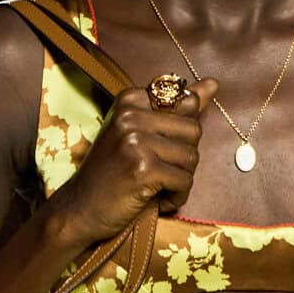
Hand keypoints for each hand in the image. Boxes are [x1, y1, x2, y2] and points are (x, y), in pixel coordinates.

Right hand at [50, 78, 218, 244]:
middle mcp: (132, 114)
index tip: (161, 151)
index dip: (181, 135)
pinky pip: (184, 181)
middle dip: (185, 159)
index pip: (185, 102)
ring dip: (182, 181)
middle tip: (161, 174)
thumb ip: (175, 108)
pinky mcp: (142, 168)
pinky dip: (177, 198)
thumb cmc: (111, 173)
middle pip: (193, 130)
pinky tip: (158, 202)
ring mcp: (136, 140)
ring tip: (159, 189)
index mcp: (131, 99)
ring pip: (192, 157)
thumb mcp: (137, 133)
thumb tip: (213, 84)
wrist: (80, 208)